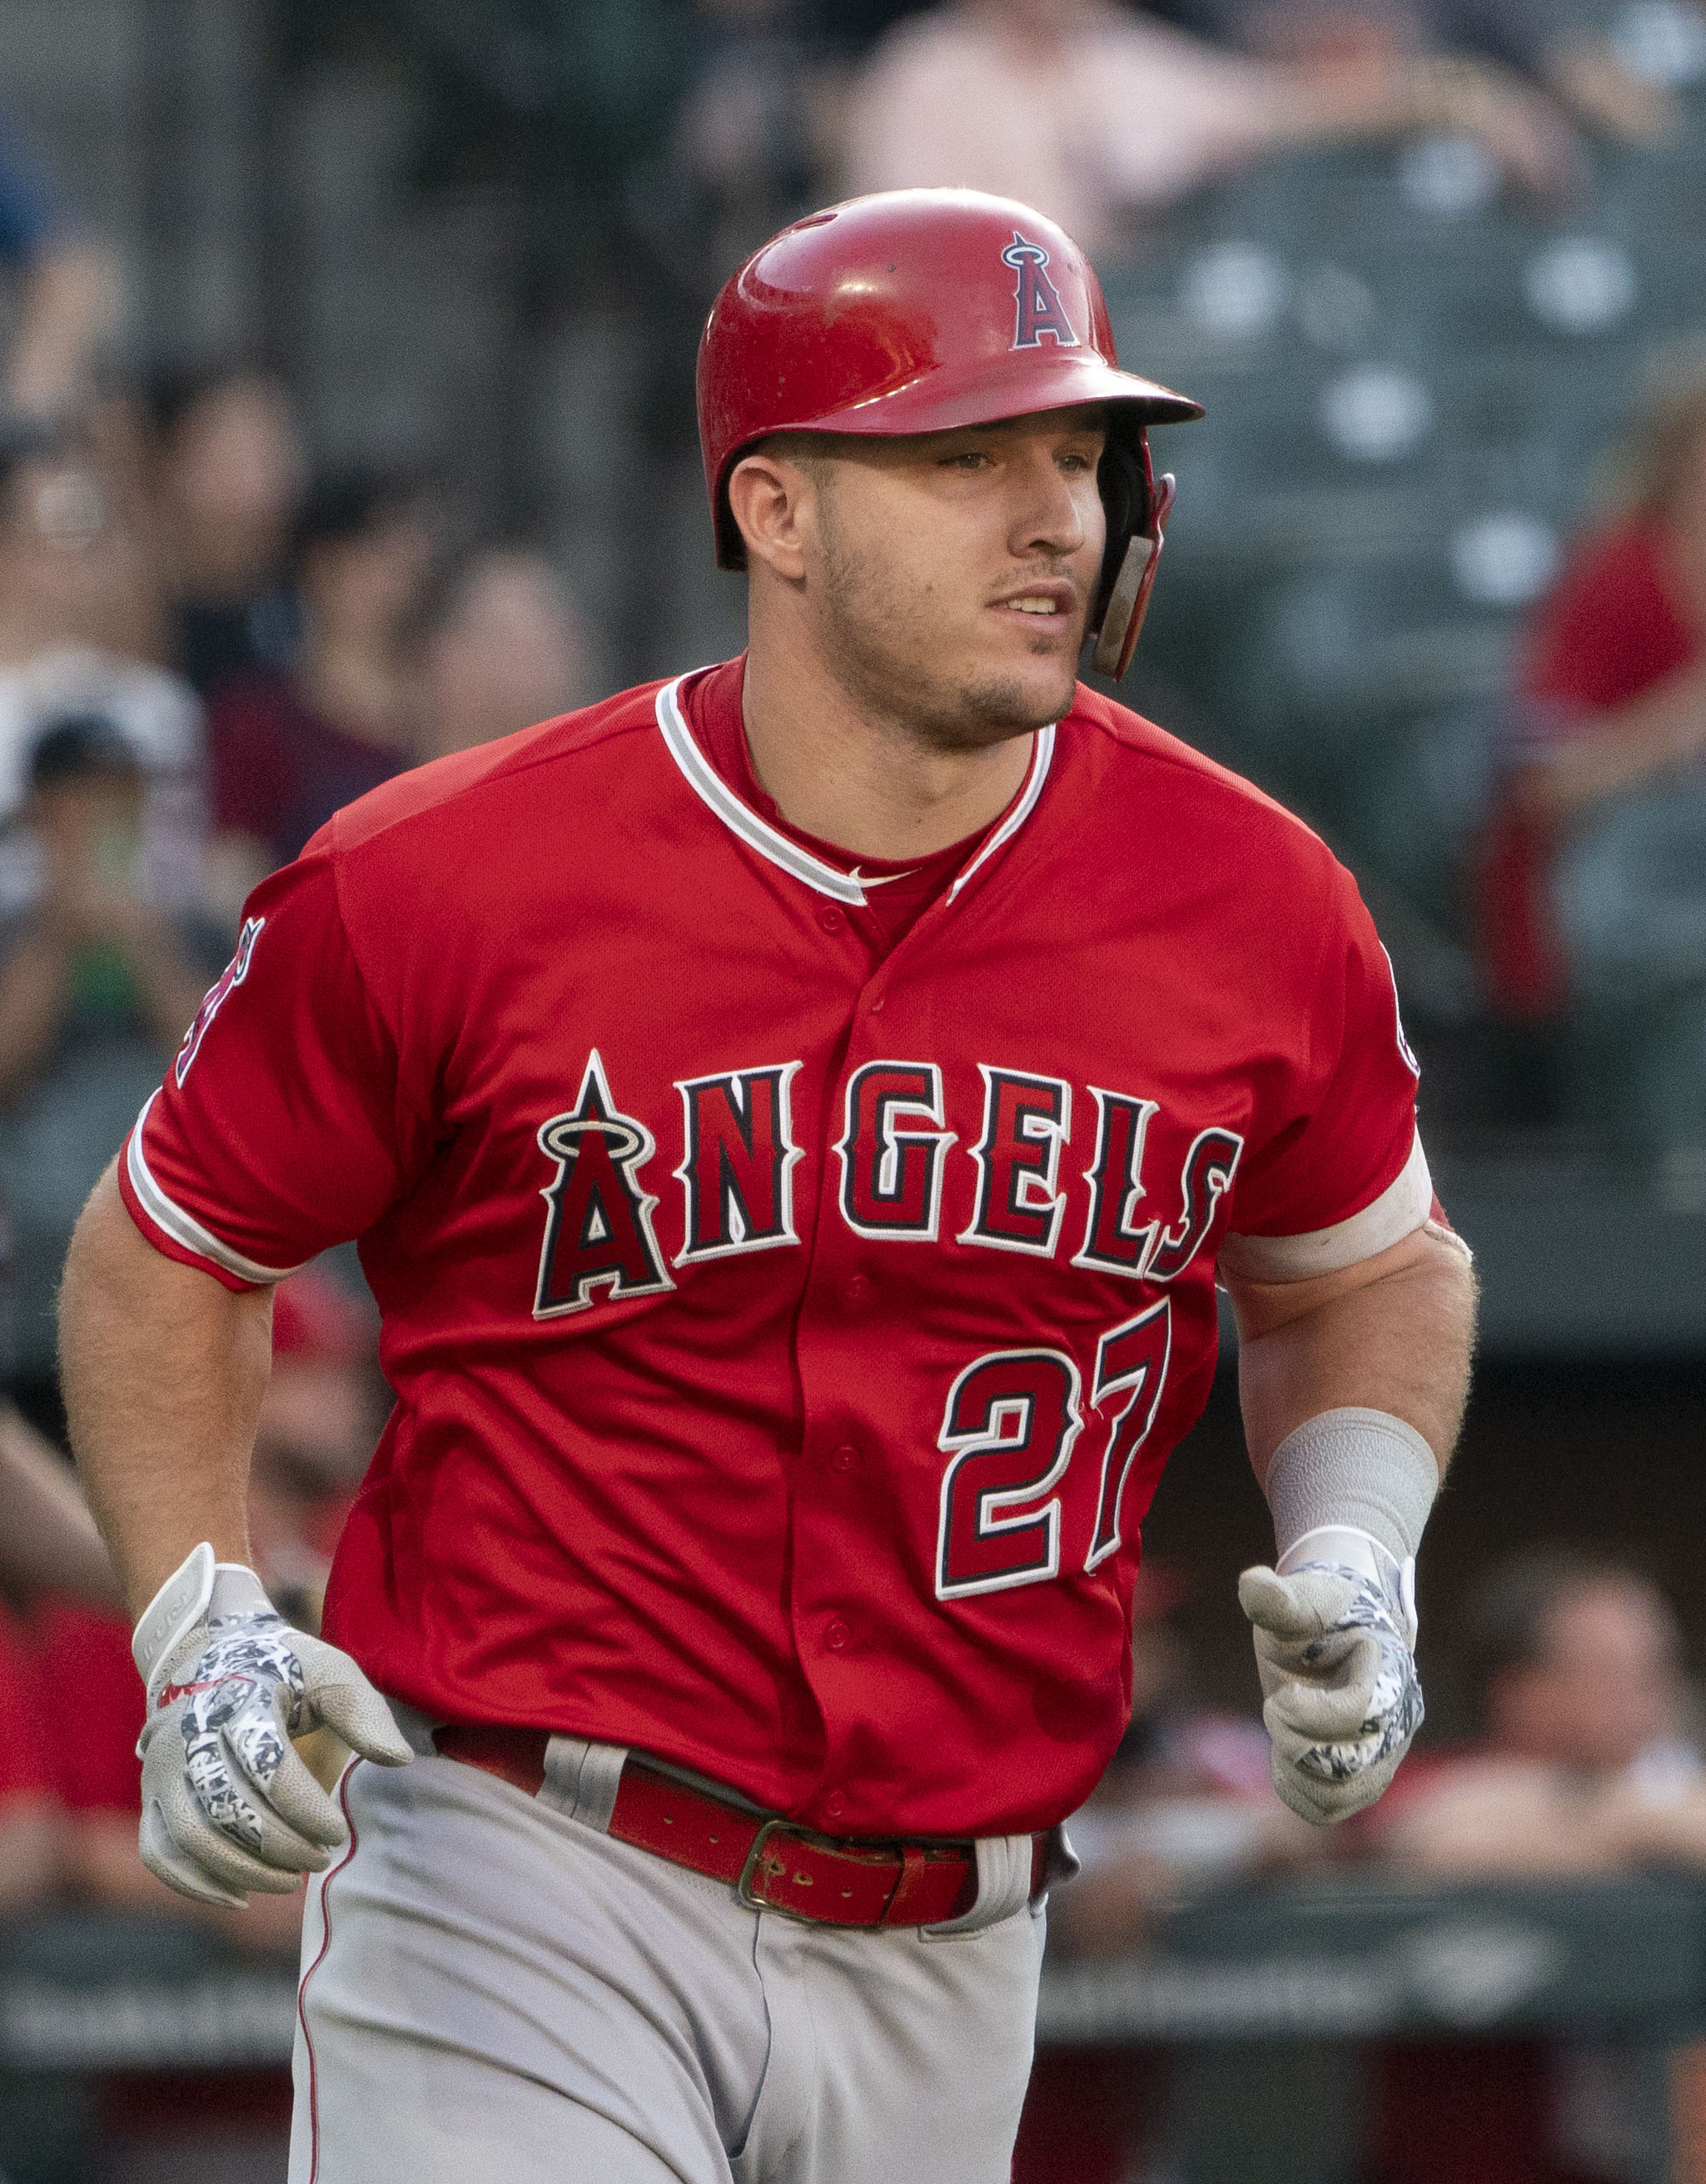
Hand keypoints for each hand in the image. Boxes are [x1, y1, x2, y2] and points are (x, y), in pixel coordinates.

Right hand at [133, 1543, 411, 1907]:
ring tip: (290, 1881)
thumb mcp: (331, 1673)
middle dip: (279, 1845)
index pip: (268, 1767)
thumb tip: (399, 1760)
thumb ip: (363, 1714)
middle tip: (321, 1860)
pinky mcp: (150, 1794)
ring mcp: (160, 1766)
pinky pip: (159, 1852)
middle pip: (227, 1807)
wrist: (212, 1653)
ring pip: (190, 1836)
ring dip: (242, 1871)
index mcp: (238, 1699)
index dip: (306, 1810)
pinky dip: (195, 1883)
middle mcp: (188, 1732)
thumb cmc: (285, 1669)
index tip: (339, 1833)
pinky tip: (240, 1896)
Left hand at [1239, 1532, 1422, 1824]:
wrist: (1339, 1629)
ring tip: (1281, 1732)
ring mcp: (1383, 1753)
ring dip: (1295, 1769)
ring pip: (1340, 1795)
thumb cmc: (1318, 1613)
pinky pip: (1330, 1808)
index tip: (1283, 1692)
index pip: (1359, 1715)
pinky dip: (1297, 1791)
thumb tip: (1251, 1582)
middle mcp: (1397, 1720)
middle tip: (1276, 1705)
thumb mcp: (1297, 1600)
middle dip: (1295, 1739)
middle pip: (1347, 1765)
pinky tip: (1283, 1755)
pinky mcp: (1362, 1775)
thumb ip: (1277, 1599)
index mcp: (1387, 1672)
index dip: (1311, 1713)